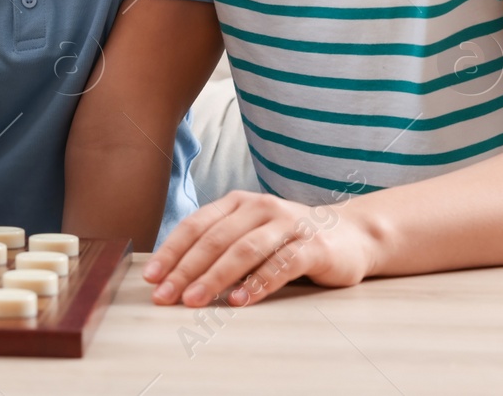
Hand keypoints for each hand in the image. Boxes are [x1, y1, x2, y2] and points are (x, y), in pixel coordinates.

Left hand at [143, 191, 376, 306]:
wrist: (351, 235)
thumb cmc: (289, 238)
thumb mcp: (251, 233)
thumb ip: (220, 245)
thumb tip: (174, 273)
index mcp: (238, 203)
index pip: (196, 225)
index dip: (171, 251)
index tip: (151, 277)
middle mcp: (260, 208)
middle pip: (215, 239)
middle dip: (186, 269)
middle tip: (165, 295)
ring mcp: (288, 224)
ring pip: (244, 250)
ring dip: (215, 277)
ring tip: (194, 300)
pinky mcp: (314, 246)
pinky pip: (281, 265)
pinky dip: (258, 283)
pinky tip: (239, 300)